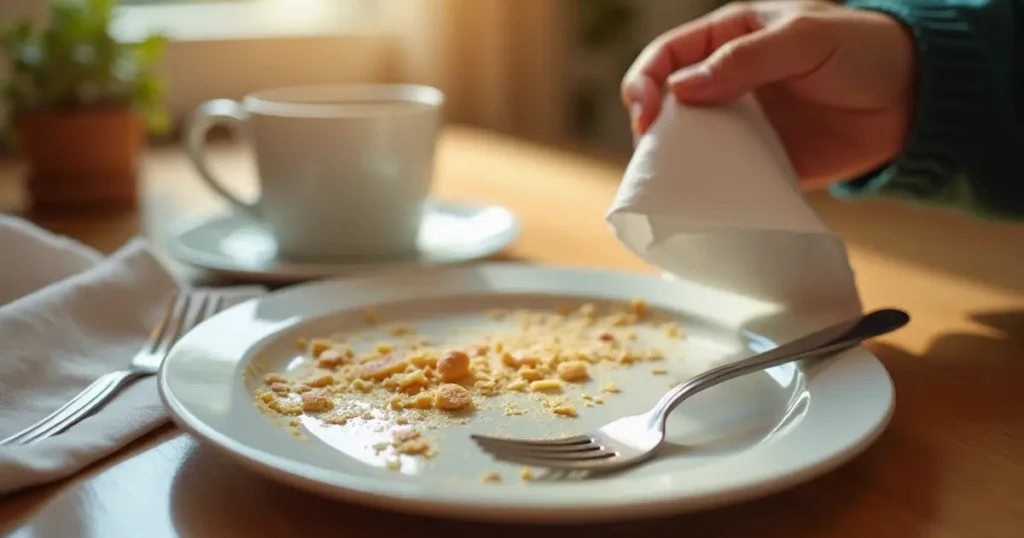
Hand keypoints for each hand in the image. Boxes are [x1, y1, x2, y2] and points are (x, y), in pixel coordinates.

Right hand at [621, 1, 915, 186]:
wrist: (916, 101)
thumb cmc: (865, 49)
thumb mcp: (805, 38)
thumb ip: (744, 60)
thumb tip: (679, 90)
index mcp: (728, 37)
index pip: (666, 56)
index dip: (644, 81)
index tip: (645, 113)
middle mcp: (726, 81)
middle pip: (666, 103)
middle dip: (650, 127)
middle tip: (651, 152)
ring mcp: (742, 124)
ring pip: (688, 143)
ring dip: (673, 162)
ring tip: (667, 180)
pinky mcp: (760, 162)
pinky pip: (723, 176)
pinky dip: (709, 189)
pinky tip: (703, 199)